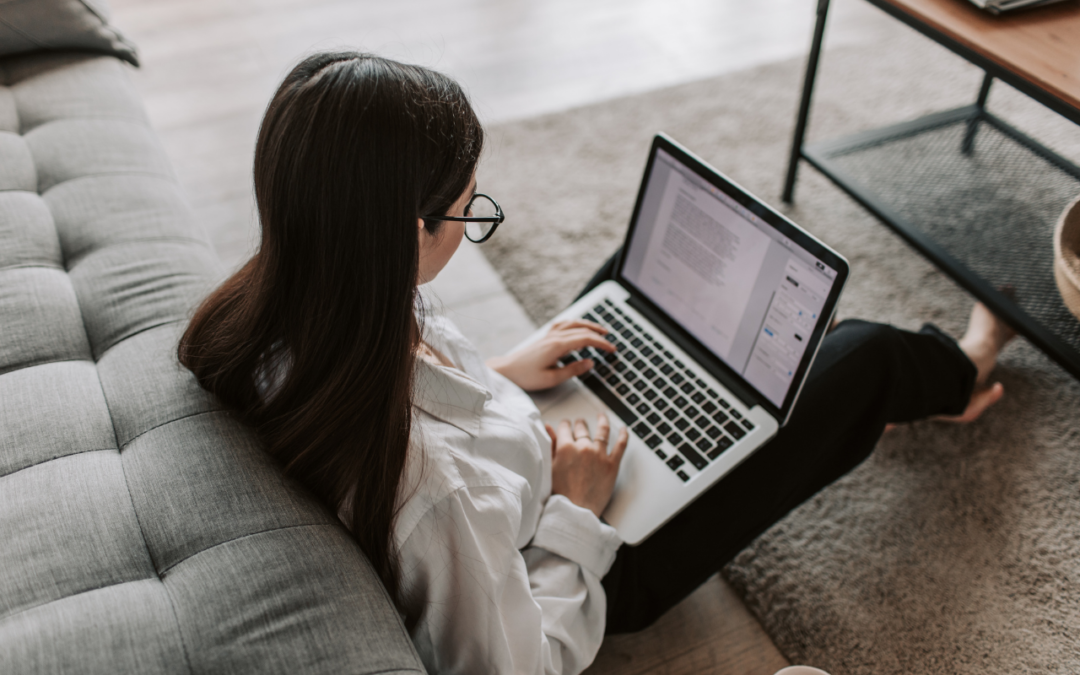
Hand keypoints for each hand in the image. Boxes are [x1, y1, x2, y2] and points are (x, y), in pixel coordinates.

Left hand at [487, 320, 613, 390]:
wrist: (506, 370)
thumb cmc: (526, 376)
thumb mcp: (552, 378)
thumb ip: (573, 370)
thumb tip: (590, 362)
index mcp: (557, 346)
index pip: (586, 339)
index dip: (601, 344)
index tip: (612, 349)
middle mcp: (554, 337)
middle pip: (582, 329)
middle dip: (599, 334)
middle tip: (611, 342)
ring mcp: (549, 335)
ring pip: (573, 323)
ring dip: (589, 325)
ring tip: (600, 330)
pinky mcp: (545, 337)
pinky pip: (563, 324)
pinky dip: (575, 323)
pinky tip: (578, 326)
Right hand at [547, 414, 627, 517]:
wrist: (575, 512)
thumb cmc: (560, 494)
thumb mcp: (550, 467)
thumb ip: (550, 445)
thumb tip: (548, 428)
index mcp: (565, 448)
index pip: (565, 428)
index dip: (564, 425)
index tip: (565, 425)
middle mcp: (583, 447)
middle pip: (582, 428)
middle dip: (580, 424)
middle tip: (580, 423)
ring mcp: (599, 455)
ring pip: (602, 431)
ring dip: (602, 421)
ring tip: (602, 417)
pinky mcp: (612, 465)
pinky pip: (621, 446)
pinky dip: (624, 435)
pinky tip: (624, 430)